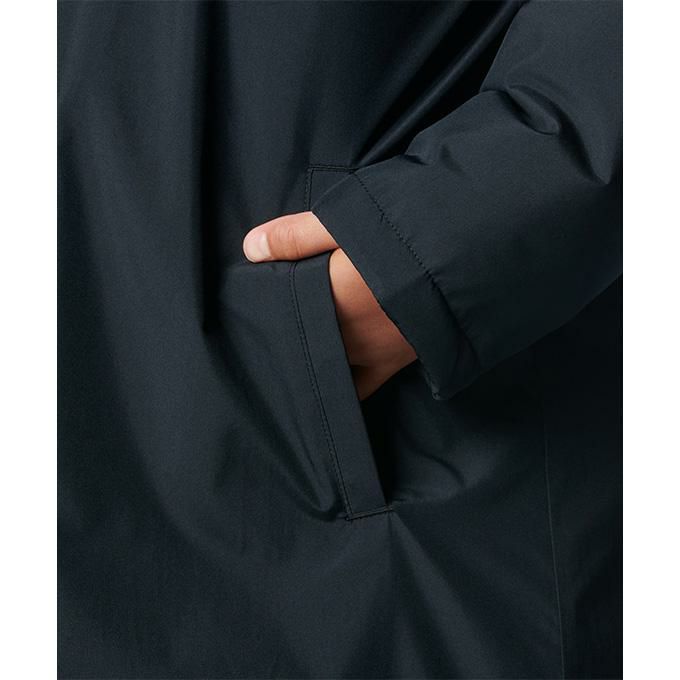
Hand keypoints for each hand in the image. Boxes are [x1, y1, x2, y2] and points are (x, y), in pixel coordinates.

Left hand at [243, 212, 415, 398]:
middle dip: (289, 338)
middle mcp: (346, 337)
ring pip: (328, 367)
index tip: (257, 309)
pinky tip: (338, 378)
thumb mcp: (349, 221)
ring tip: (304, 351)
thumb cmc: (409, 234)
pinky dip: (346, 385)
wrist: (476, 257)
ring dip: (315, 360)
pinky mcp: (398, 363)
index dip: (268, 313)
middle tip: (276, 330)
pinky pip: (362, 386)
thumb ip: (298, 235)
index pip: (283, 316)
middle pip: (304, 345)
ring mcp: (373, 356)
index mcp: (328, 302)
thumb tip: (249, 247)